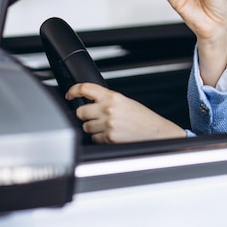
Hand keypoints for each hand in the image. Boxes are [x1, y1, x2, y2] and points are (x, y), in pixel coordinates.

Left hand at [66, 83, 185, 143]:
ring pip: (86, 127)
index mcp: (113, 97)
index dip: (73, 90)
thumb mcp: (126, 102)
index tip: (69, 94)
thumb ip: (108, 100)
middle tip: (93, 117)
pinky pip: (94, 138)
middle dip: (84, 115)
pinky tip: (111, 135)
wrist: (157, 133)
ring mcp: (108, 124)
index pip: (86, 88)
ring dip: (92, 128)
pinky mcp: (109, 138)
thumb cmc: (144, 119)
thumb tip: (91, 102)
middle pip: (80, 111)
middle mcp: (108, 109)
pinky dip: (100, 138)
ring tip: (106, 127)